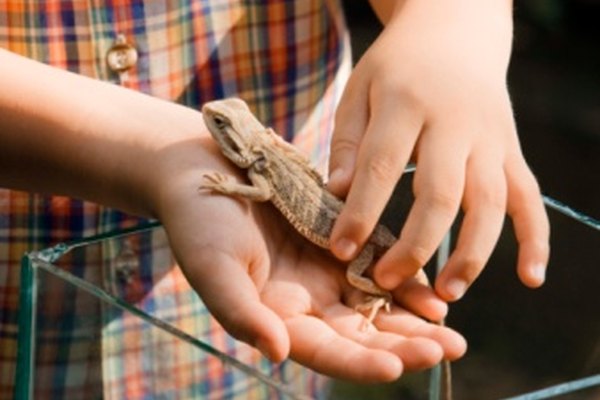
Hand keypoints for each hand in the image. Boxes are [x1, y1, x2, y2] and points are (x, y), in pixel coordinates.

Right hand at [153, 136, 465, 381]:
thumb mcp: (213, 266)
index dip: (358, 362)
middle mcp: (305, 303)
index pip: (323, 351)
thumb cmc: (200, 220)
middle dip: (402, 346)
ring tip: (451, 331)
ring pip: (376, 308)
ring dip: (413, 321)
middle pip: (359, 336)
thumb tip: (278, 354)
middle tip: (447, 348)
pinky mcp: (339, 242)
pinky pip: (378, 268)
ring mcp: (324, 273)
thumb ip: (242, 313)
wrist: (205, 170)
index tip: (395, 367)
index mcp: (275, 317)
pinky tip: (434, 295)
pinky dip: (406, 283)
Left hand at [328, 0, 549, 300]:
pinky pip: (530, 198)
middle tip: (386, 281)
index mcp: (407, 103)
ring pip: (489, 203)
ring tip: (447, 294)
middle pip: (441, 193)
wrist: (455, 33)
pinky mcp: (511, 150)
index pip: (382, 166)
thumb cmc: (396, 69)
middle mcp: (455, 123)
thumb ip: (349, 143)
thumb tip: (338, 195)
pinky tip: (530, 277)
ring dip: (471, 253)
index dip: (360, 214)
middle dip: (414, 245)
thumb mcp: (360, 91)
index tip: (342, 252)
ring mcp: (490, 138)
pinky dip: (535, 239)